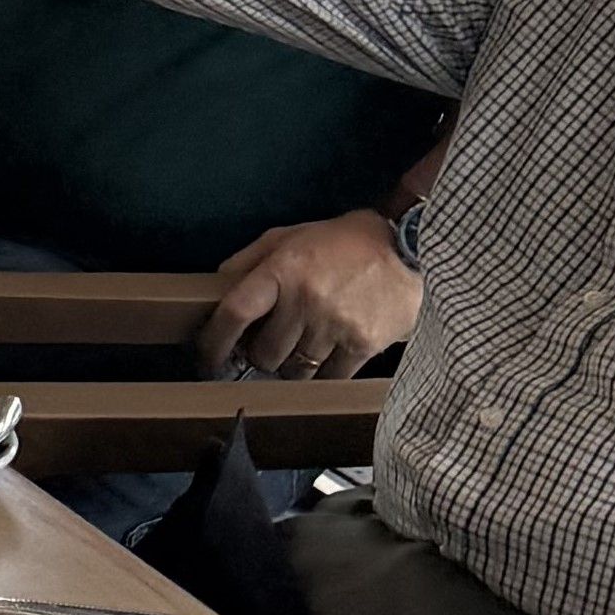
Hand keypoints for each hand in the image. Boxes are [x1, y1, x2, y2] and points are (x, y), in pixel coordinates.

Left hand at [199, 210, 418, 379]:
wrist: (406, 249)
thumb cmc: (338, 243)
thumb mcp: (287, 238)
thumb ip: (247, 263)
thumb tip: (214, 292)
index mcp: (282, 270)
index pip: (235, 313)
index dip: (214, 341)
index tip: (207, 357)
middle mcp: (306, 299)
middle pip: (264, 353)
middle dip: (260, 354)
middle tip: (267, 345)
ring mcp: (336, 324)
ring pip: (295, 369)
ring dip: (291, 365)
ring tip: (300, 347)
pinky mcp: (364, 344)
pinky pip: (329, 377)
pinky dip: (323, 372)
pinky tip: (327, 355)